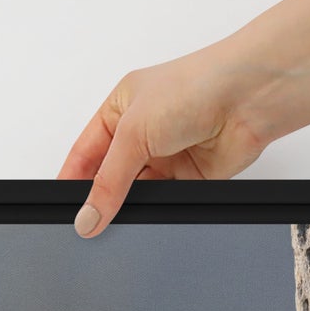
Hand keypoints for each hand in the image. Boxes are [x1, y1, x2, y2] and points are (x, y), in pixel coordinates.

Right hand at [57, 46, 272, 238]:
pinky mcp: (188, 178)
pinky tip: (147, 215)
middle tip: (87, 223)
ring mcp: (166, 156)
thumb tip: (88, 215)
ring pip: (136, 193)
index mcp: (120, 108)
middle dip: (100, 198)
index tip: (63, 207)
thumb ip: (108, 180)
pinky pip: (163, 203)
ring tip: (116, 219)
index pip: (85, 151)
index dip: (72, 179)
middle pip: (109, 176)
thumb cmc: (194, 87)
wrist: (246, 98)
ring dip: (128, 206)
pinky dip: (155, 211)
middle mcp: (142, 131)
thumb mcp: (133, 131)